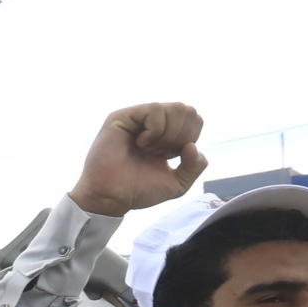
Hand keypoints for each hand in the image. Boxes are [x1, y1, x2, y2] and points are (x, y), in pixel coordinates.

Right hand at [69, 102, 208, 217]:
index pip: (194, 119)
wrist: (112, 198)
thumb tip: (192, 146)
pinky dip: (155, 130)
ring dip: (168, 135)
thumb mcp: (178, 183)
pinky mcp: (123, 116)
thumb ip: (195, 166)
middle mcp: (153, 122)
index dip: (190, 138)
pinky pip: (155, 110)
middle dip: (181, 136)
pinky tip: (141, 143)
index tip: (169, 156)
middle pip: (187, 110)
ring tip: (148, 149)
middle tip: (160, 153)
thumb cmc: (138, 190)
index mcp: (166, 133)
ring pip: (175, 108)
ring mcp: (138, 117)